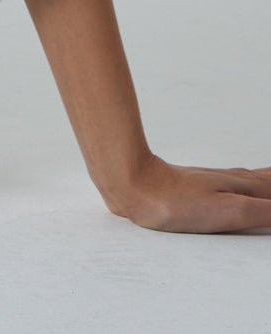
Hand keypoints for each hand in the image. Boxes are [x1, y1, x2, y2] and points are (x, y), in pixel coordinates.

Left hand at [107, 153, 270, 232]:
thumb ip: (268, 211)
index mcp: (244, 186)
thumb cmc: (181, 203)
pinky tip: (237, 187)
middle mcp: (232, 180)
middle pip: (267, 180)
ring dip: (267, 180)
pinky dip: (247, 185)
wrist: (134, 185)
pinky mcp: (196, 189)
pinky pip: (232, 184)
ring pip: (250, 180)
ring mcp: (213, 182)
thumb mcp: (233, 211)